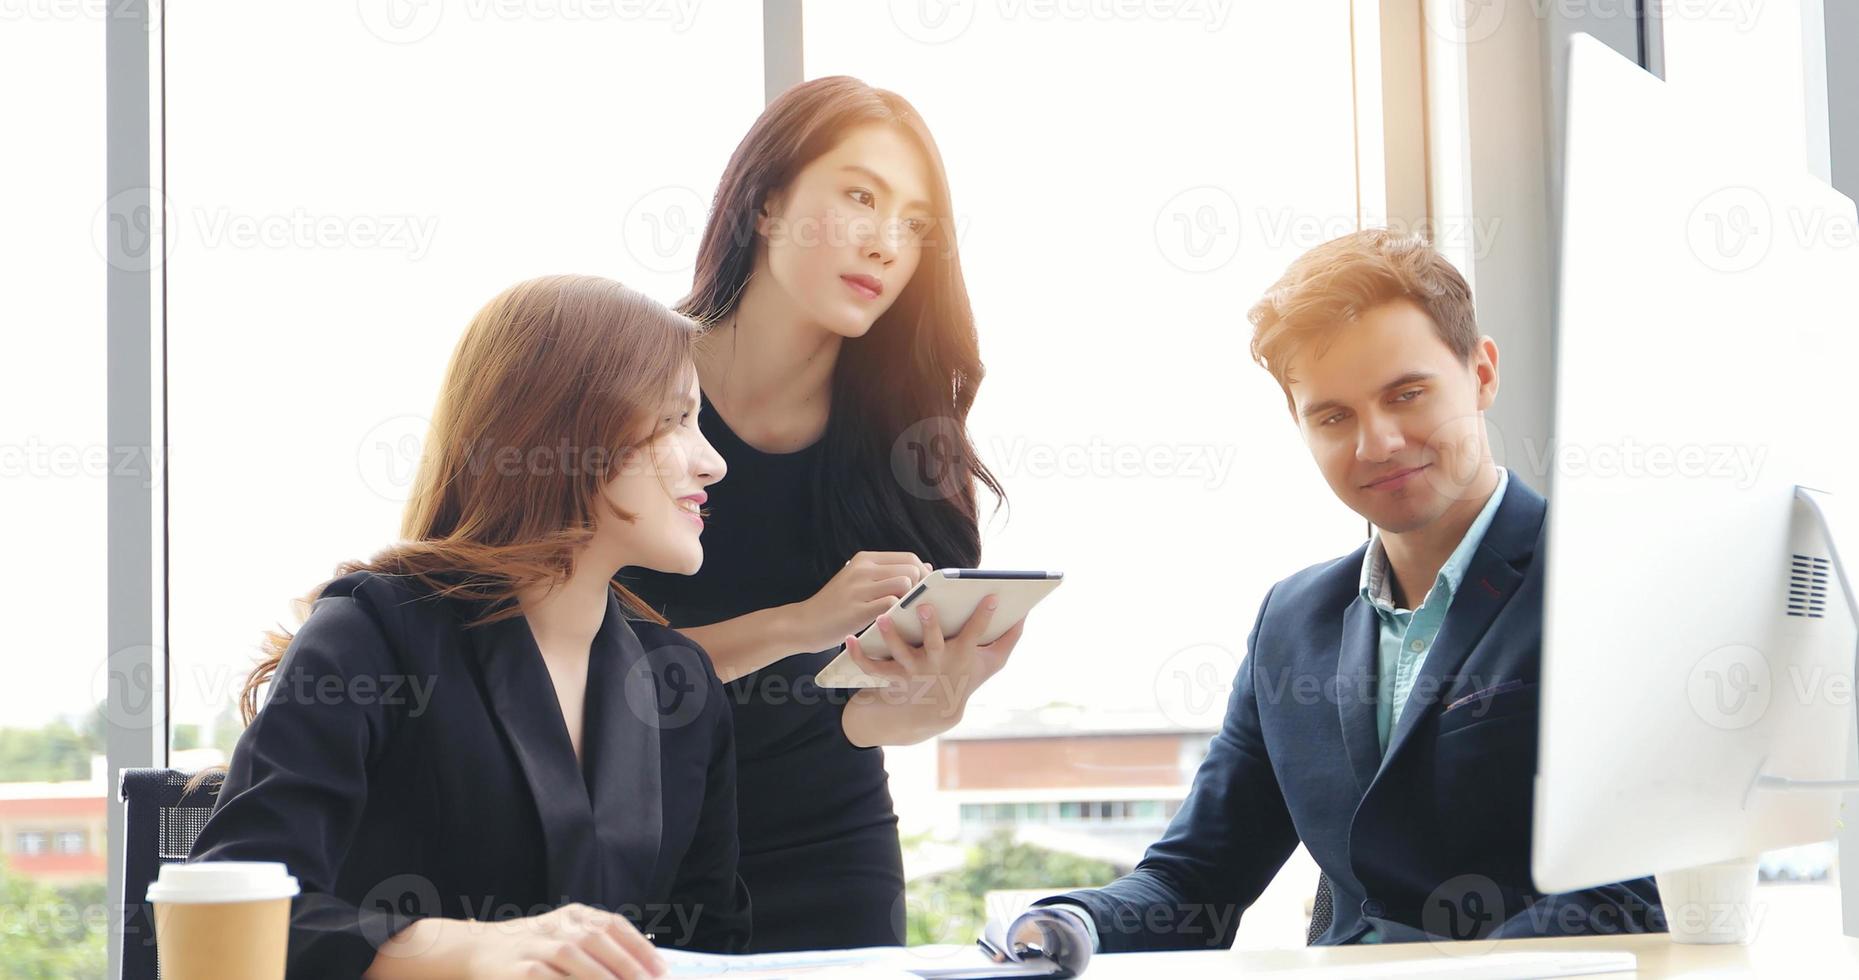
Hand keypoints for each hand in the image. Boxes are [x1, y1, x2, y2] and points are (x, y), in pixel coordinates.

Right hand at [466, 903, 665, 979]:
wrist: (478, 948)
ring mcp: (535, 946)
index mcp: (574, 915)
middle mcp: (556, 926)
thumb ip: (600, 947)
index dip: (639, 947)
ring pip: (574, 958)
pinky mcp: (517, 969)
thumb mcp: (566, 935)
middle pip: (597, 940)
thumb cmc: (534, 947)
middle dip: (627, 965)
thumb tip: (643, 970)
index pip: (613, 925)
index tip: (661, 970)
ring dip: (602, 977)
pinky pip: (545, 978)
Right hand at [792, 551, 932, 651]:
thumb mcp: (858, 581)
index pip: (908, 558)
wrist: (804, 623)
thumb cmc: (835, 606)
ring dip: (910, 600)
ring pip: (905, 584)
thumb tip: (925, 566)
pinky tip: (893, 622)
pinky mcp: (857, 610)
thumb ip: (889, 573)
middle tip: (916, 605)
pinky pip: (891, 605)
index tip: (923, 591)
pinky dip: (898, 613)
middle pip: (911, 569)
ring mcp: (859, 589)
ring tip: (904, 613)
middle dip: (921, 588)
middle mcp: (862, 569)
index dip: (923, 574)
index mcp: (864, 559)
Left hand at [844, 595, 1026, 721]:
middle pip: (934, 644)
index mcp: (960, 655)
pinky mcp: (893, 678)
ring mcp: (914, 671)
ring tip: (882, 617)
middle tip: (926, 605)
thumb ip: (1009, 638)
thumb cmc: (965, 677)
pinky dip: (860, 656)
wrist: (936, 712)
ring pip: (900, 655)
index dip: (984, 616)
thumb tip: (1026, 613)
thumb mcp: (990, 663)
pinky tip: (849, 640)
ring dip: (891, 637)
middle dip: (930, 626)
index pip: (975, 634)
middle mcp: (937, 663)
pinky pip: (874, 668)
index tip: (991, 596)